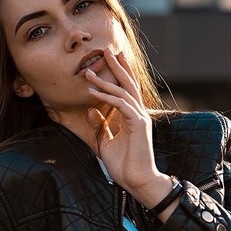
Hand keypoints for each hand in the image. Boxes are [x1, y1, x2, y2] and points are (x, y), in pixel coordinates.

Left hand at [83, 50, 165, 195]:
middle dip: (117, 66)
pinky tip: (93, 92)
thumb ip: (100, 126)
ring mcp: (140, 118)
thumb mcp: (106, 142)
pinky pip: (121, 105)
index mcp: (133, 117)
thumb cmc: (124, 165)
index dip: (118, 74)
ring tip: (89, 71)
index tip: (109, 60)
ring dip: (105, 80)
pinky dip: (107, 97)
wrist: (136, 181)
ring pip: (123, 92)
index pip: (126, 90)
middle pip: (128, 84)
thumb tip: (90, 110)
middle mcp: (139, 114)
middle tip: (106, 49)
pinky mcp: (138, 124)